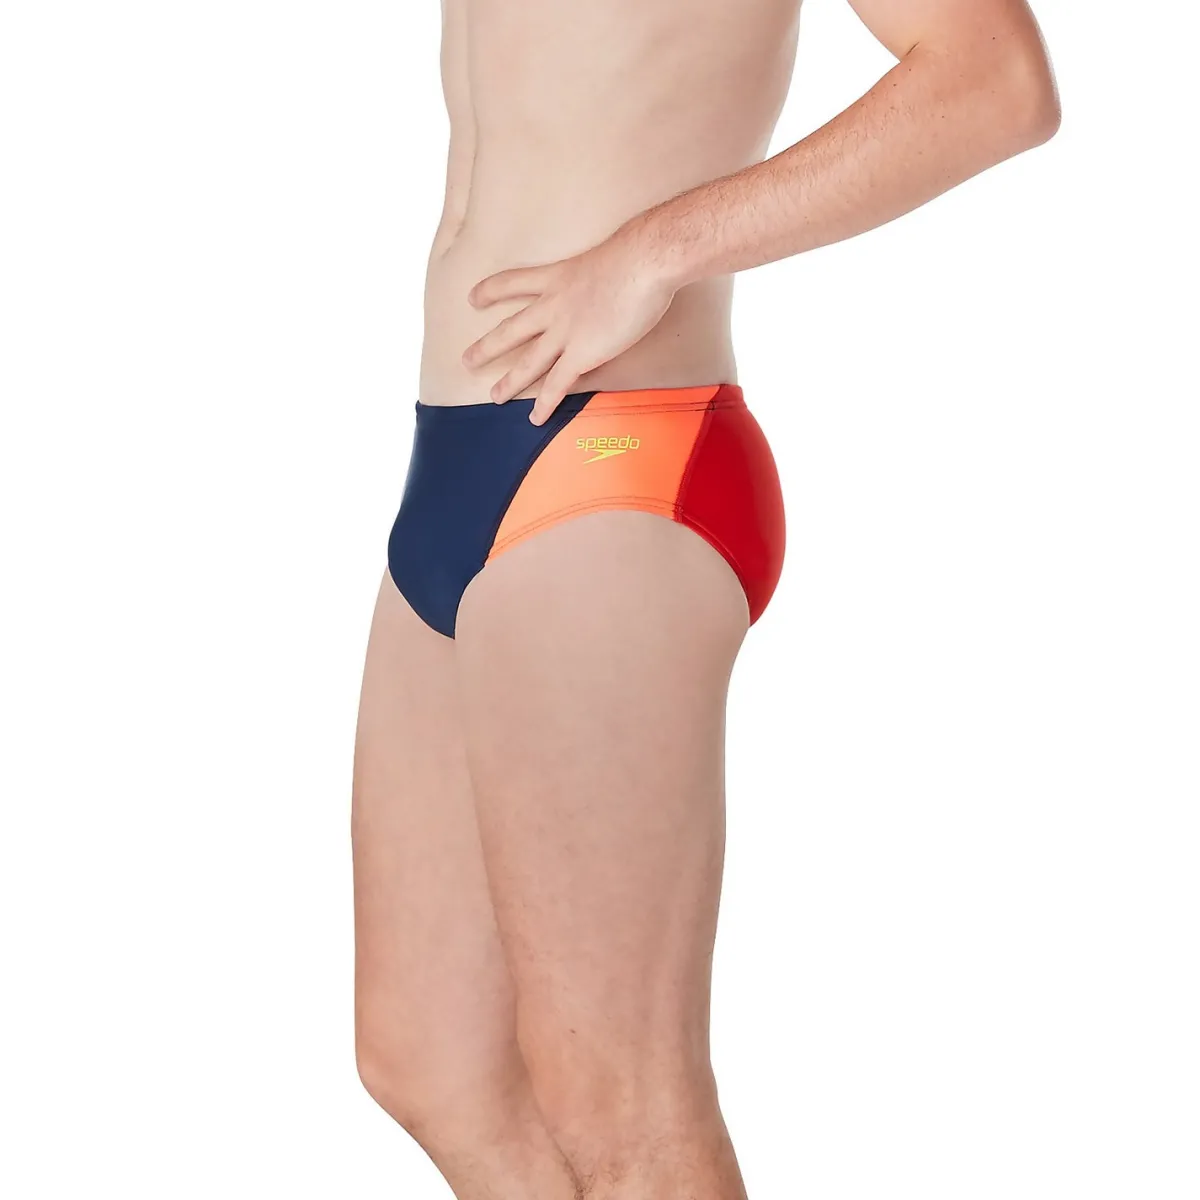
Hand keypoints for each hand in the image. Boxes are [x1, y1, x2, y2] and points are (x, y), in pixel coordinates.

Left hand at [463, 227, 676, 424]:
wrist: (644, 261)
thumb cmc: (639, 253)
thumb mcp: (609, 256)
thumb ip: (603, 270)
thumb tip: (618, 273)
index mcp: (558, 277)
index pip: (513, 282)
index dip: (490, 290)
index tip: (473, 298)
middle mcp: (553, 305)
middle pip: (511, 329)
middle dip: (487, 347)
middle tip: (467, 359)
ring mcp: (564, 332)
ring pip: (527, 362)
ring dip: (509, 382)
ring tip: (494, 396)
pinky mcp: (581, 354)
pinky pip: (557, 385)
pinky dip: (545, 404)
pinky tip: (535, 418)